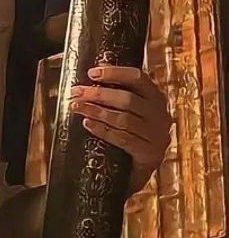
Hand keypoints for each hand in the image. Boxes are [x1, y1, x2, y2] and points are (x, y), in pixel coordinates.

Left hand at [70, 65, 170, 195]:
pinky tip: (88, 124)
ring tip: (77, 107)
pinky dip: (103, 130)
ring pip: (124, 119)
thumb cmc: (131, 129)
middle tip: (76, 92)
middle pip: (127, 99)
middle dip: (98, 94)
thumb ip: (116, 89)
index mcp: (155, 96)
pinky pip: (123, 139)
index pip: (138, 78)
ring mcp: (156, 135)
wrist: (141, 167)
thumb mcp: (129, 107)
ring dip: (96, 111)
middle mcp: (159, 114)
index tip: (91, 73)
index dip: (114, 73)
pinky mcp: (149, 154)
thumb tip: (94, 70)